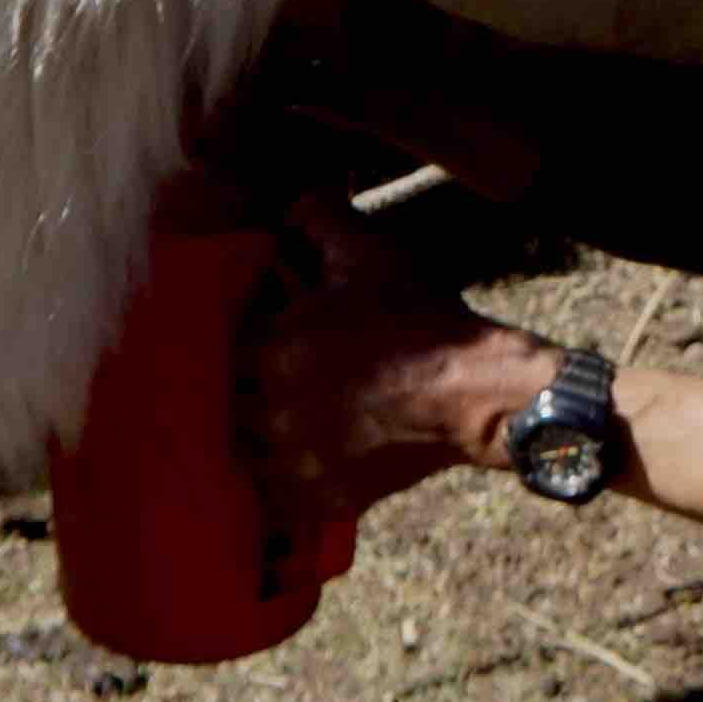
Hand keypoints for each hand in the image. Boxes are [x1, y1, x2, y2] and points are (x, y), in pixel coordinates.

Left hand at [232, 201, 558, 519]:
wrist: (473, 391)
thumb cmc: (420, 320)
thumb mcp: (368, 256)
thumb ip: (318, 220)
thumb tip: (290, 202)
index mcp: (270, 350)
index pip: (228, 353)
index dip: (251, 348)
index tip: (270, 348)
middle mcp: (270, 411)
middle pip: (232, 405)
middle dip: (252, 394)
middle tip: (284, 386)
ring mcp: (293, 461)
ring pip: (248, 453)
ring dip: (262, 439)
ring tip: (291, 425)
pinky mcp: (320, 499)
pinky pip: (280, 499)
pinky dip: (288, 483)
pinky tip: (309, 462)